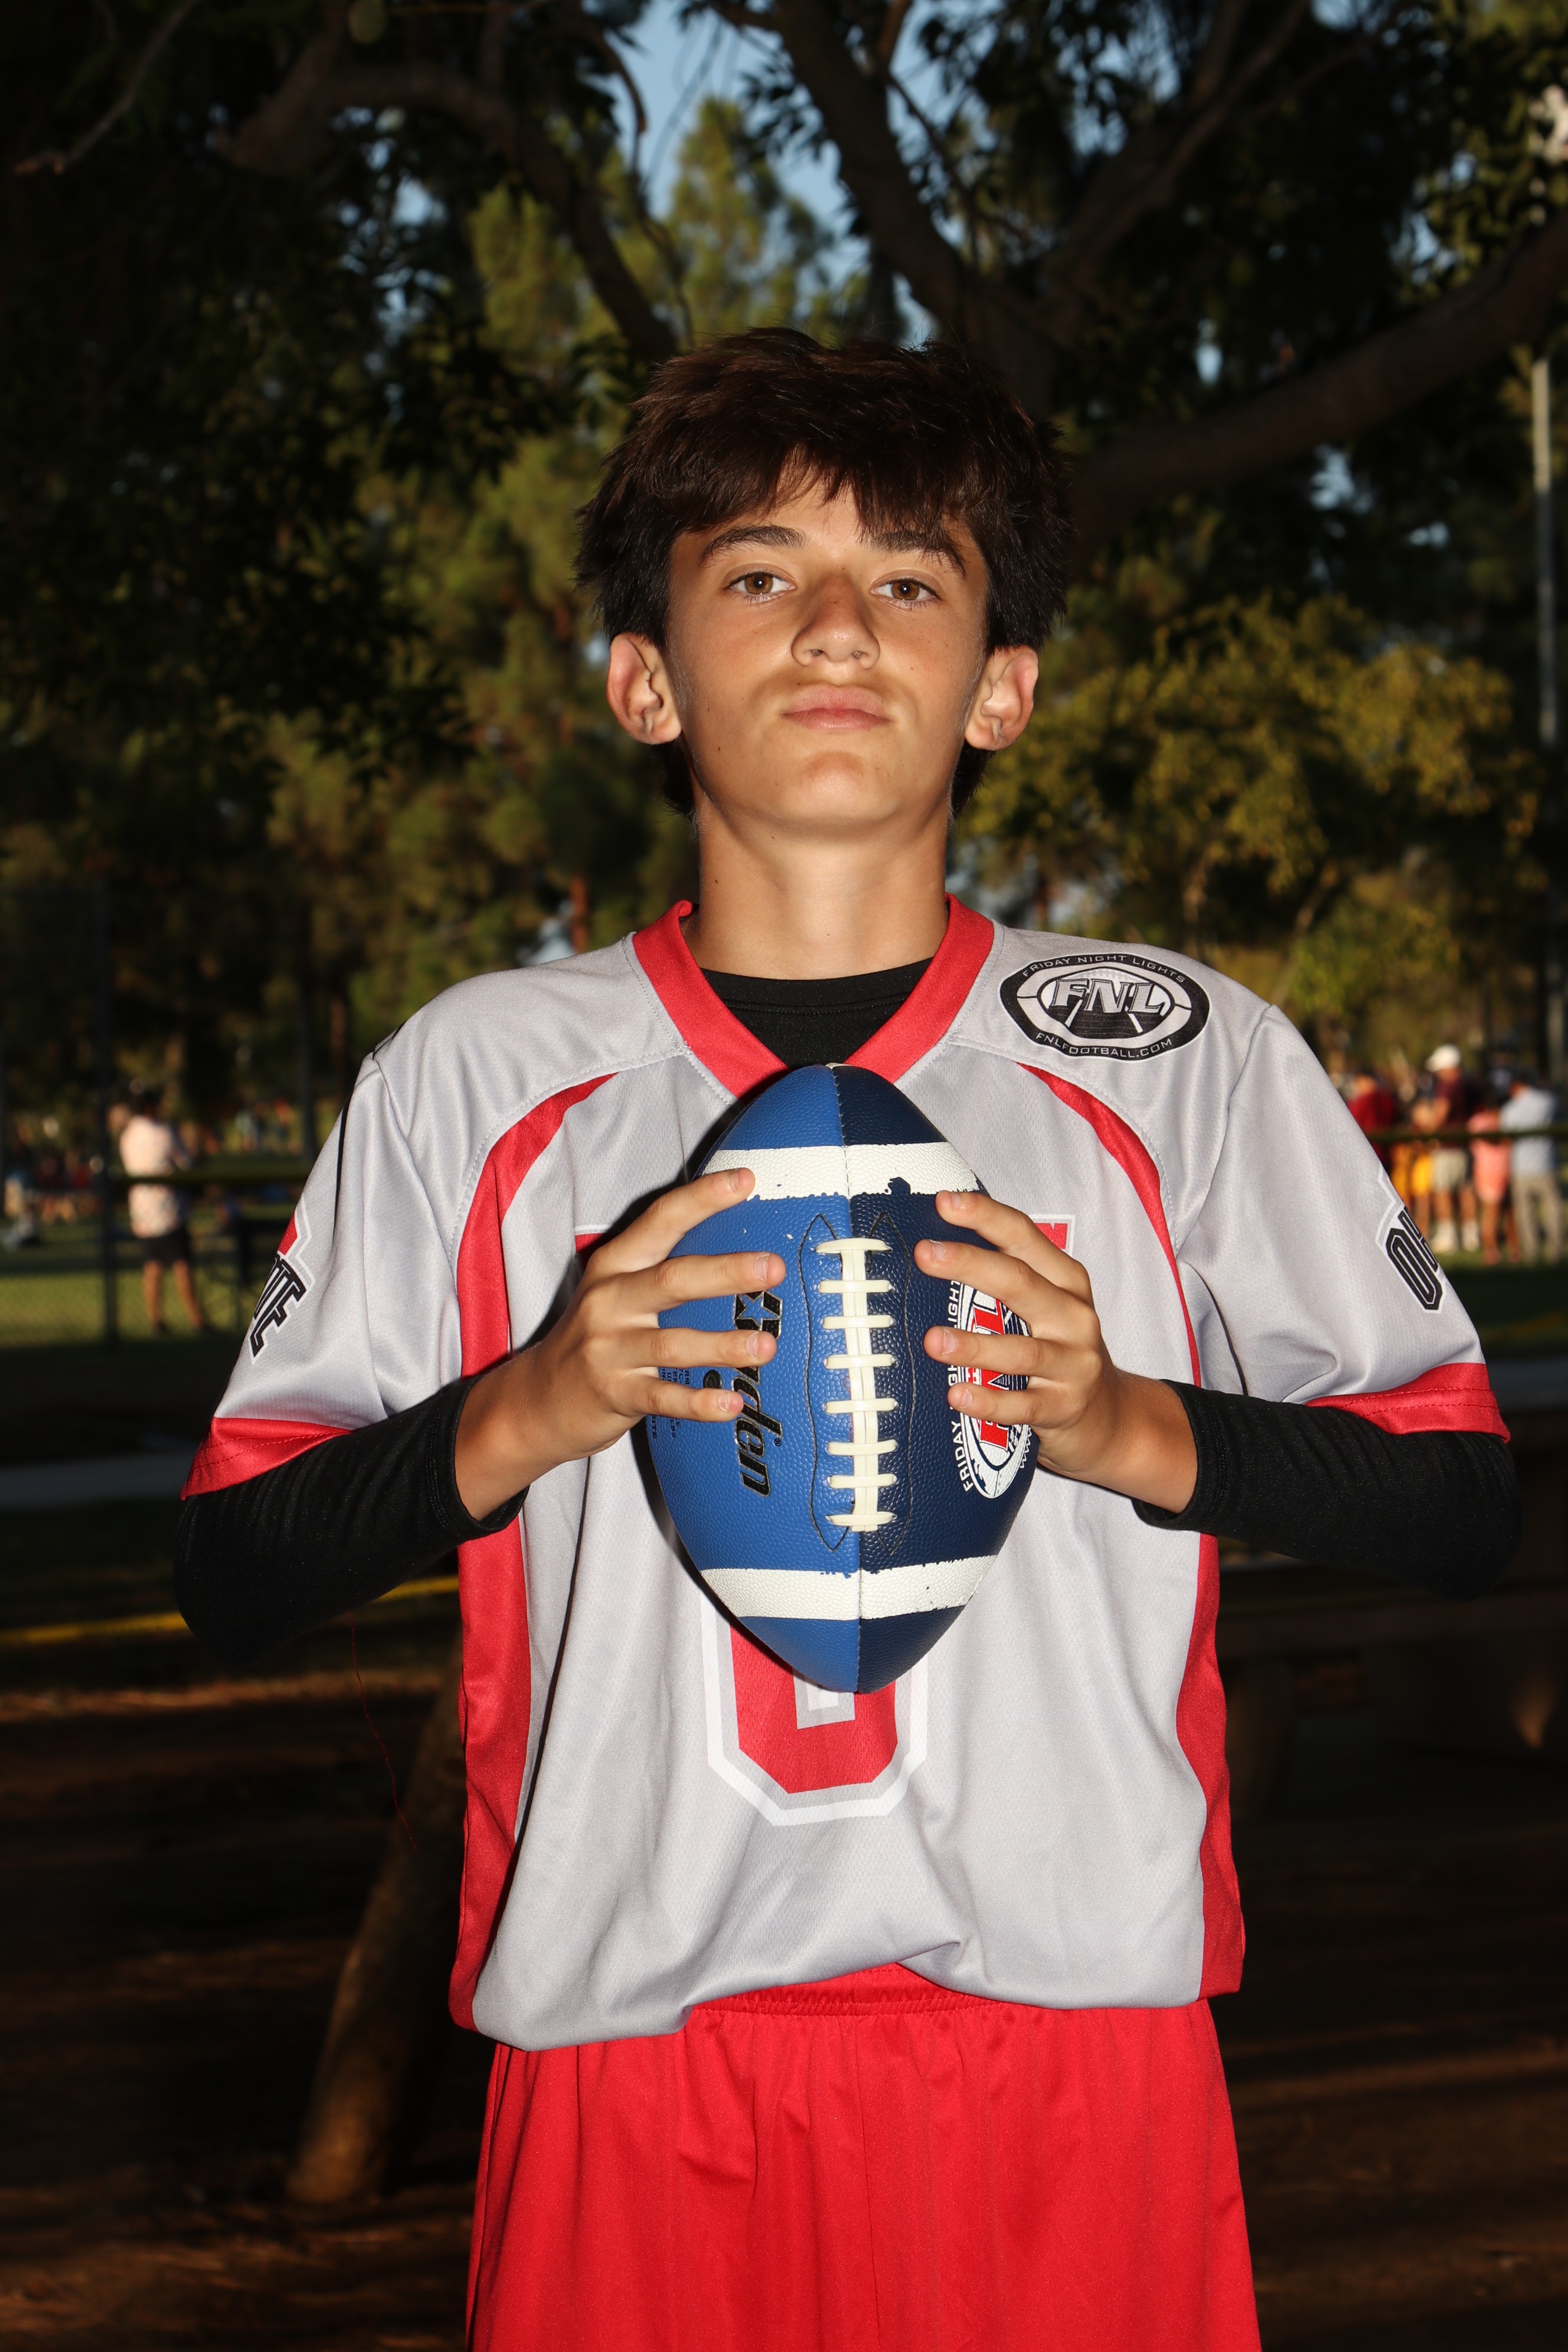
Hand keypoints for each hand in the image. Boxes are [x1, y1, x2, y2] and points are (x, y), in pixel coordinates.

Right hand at [455, 1169, 783, 1519]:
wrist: (537, 1399)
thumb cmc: (595, 1338)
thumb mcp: (616, 1291)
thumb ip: (662, 1268)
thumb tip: (741, 1251)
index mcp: (615, 1265)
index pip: (660, 1221)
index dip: (702, 1198)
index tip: (746, 1180)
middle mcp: (609, 1301)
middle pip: (672, 1280)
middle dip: (725, 1272)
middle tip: (772, 1268)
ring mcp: (608, 1349)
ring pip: (672, 1344)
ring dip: (722, 1345)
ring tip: (766, 1346)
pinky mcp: (613, 1393)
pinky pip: (662, 1398)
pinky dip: (698, 1402)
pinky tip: (732, 1404)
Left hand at [916, 1193, 1197, 1513]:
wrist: (1109, 1416)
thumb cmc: (1061, 1349)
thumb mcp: (1048, 1304)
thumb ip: (1008, 1276)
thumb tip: (938, 1247)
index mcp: (1065, 1281)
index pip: (1025, 1238)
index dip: (986, 1217)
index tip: (945, 1202)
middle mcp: (1073, 1317)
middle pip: (1020, 1283)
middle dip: (970, 1265)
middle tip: (925, 1254)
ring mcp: (1073, 1364)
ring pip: (1022, 1351)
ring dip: (975, 1345)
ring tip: (932, 1340)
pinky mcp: (1064, 1407)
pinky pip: (1024, 1406)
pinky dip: (991, 1401)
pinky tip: (958, 1394)